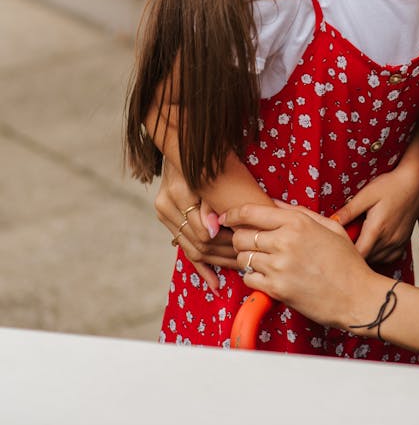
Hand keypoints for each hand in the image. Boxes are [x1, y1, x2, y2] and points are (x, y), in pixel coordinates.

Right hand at [154, 160, 237, 289]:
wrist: (185, 141)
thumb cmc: (207, 154)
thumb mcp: (213, 171)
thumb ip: (213, 200)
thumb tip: (212, 230)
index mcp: (178, 192)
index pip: (203, 231)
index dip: (226, 240)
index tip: (247, 244)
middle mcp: (166, 204)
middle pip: (199, 243)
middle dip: (226, 252)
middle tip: (249, 258)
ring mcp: (164, 212)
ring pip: (193, 249)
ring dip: (218, 260)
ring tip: (240, 267)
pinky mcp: (166, 218)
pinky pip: (184, 248)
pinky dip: (201, 268)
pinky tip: (214, 283)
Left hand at [222, 202, 387, 331]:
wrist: (357, 296)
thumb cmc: (346, 261)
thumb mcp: (329, 227)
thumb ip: (300, 212)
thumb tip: (273, 203)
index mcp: (297, 222)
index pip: (251, 212)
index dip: (233, 213)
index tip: (226, 217)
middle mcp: (285, 241)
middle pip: (241, 236)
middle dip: (240, 239)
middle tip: (249, 244)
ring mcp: (279, 266)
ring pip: (242, 259)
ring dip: (247, 260)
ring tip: (262, 261)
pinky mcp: (277, 289)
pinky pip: (249, 280)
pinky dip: (253, 278)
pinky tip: (268, 276)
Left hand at [332, 157, 418, 264]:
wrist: (414, 182)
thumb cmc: (390, 185)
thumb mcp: (366, 194)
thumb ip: (349, 210)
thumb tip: (331, 221)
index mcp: (376, 229)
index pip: (358, 255)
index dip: (346, 253)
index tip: (338, 246)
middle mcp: (389, 240)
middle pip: (366, 259)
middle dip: (354, 254)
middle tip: (345, 241)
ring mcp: (398, 242)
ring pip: (378, 260)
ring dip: (367, 254)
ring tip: (358, 240)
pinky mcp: (404, 242)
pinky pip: (389, 257)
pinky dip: (380, 254)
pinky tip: (374, 243)